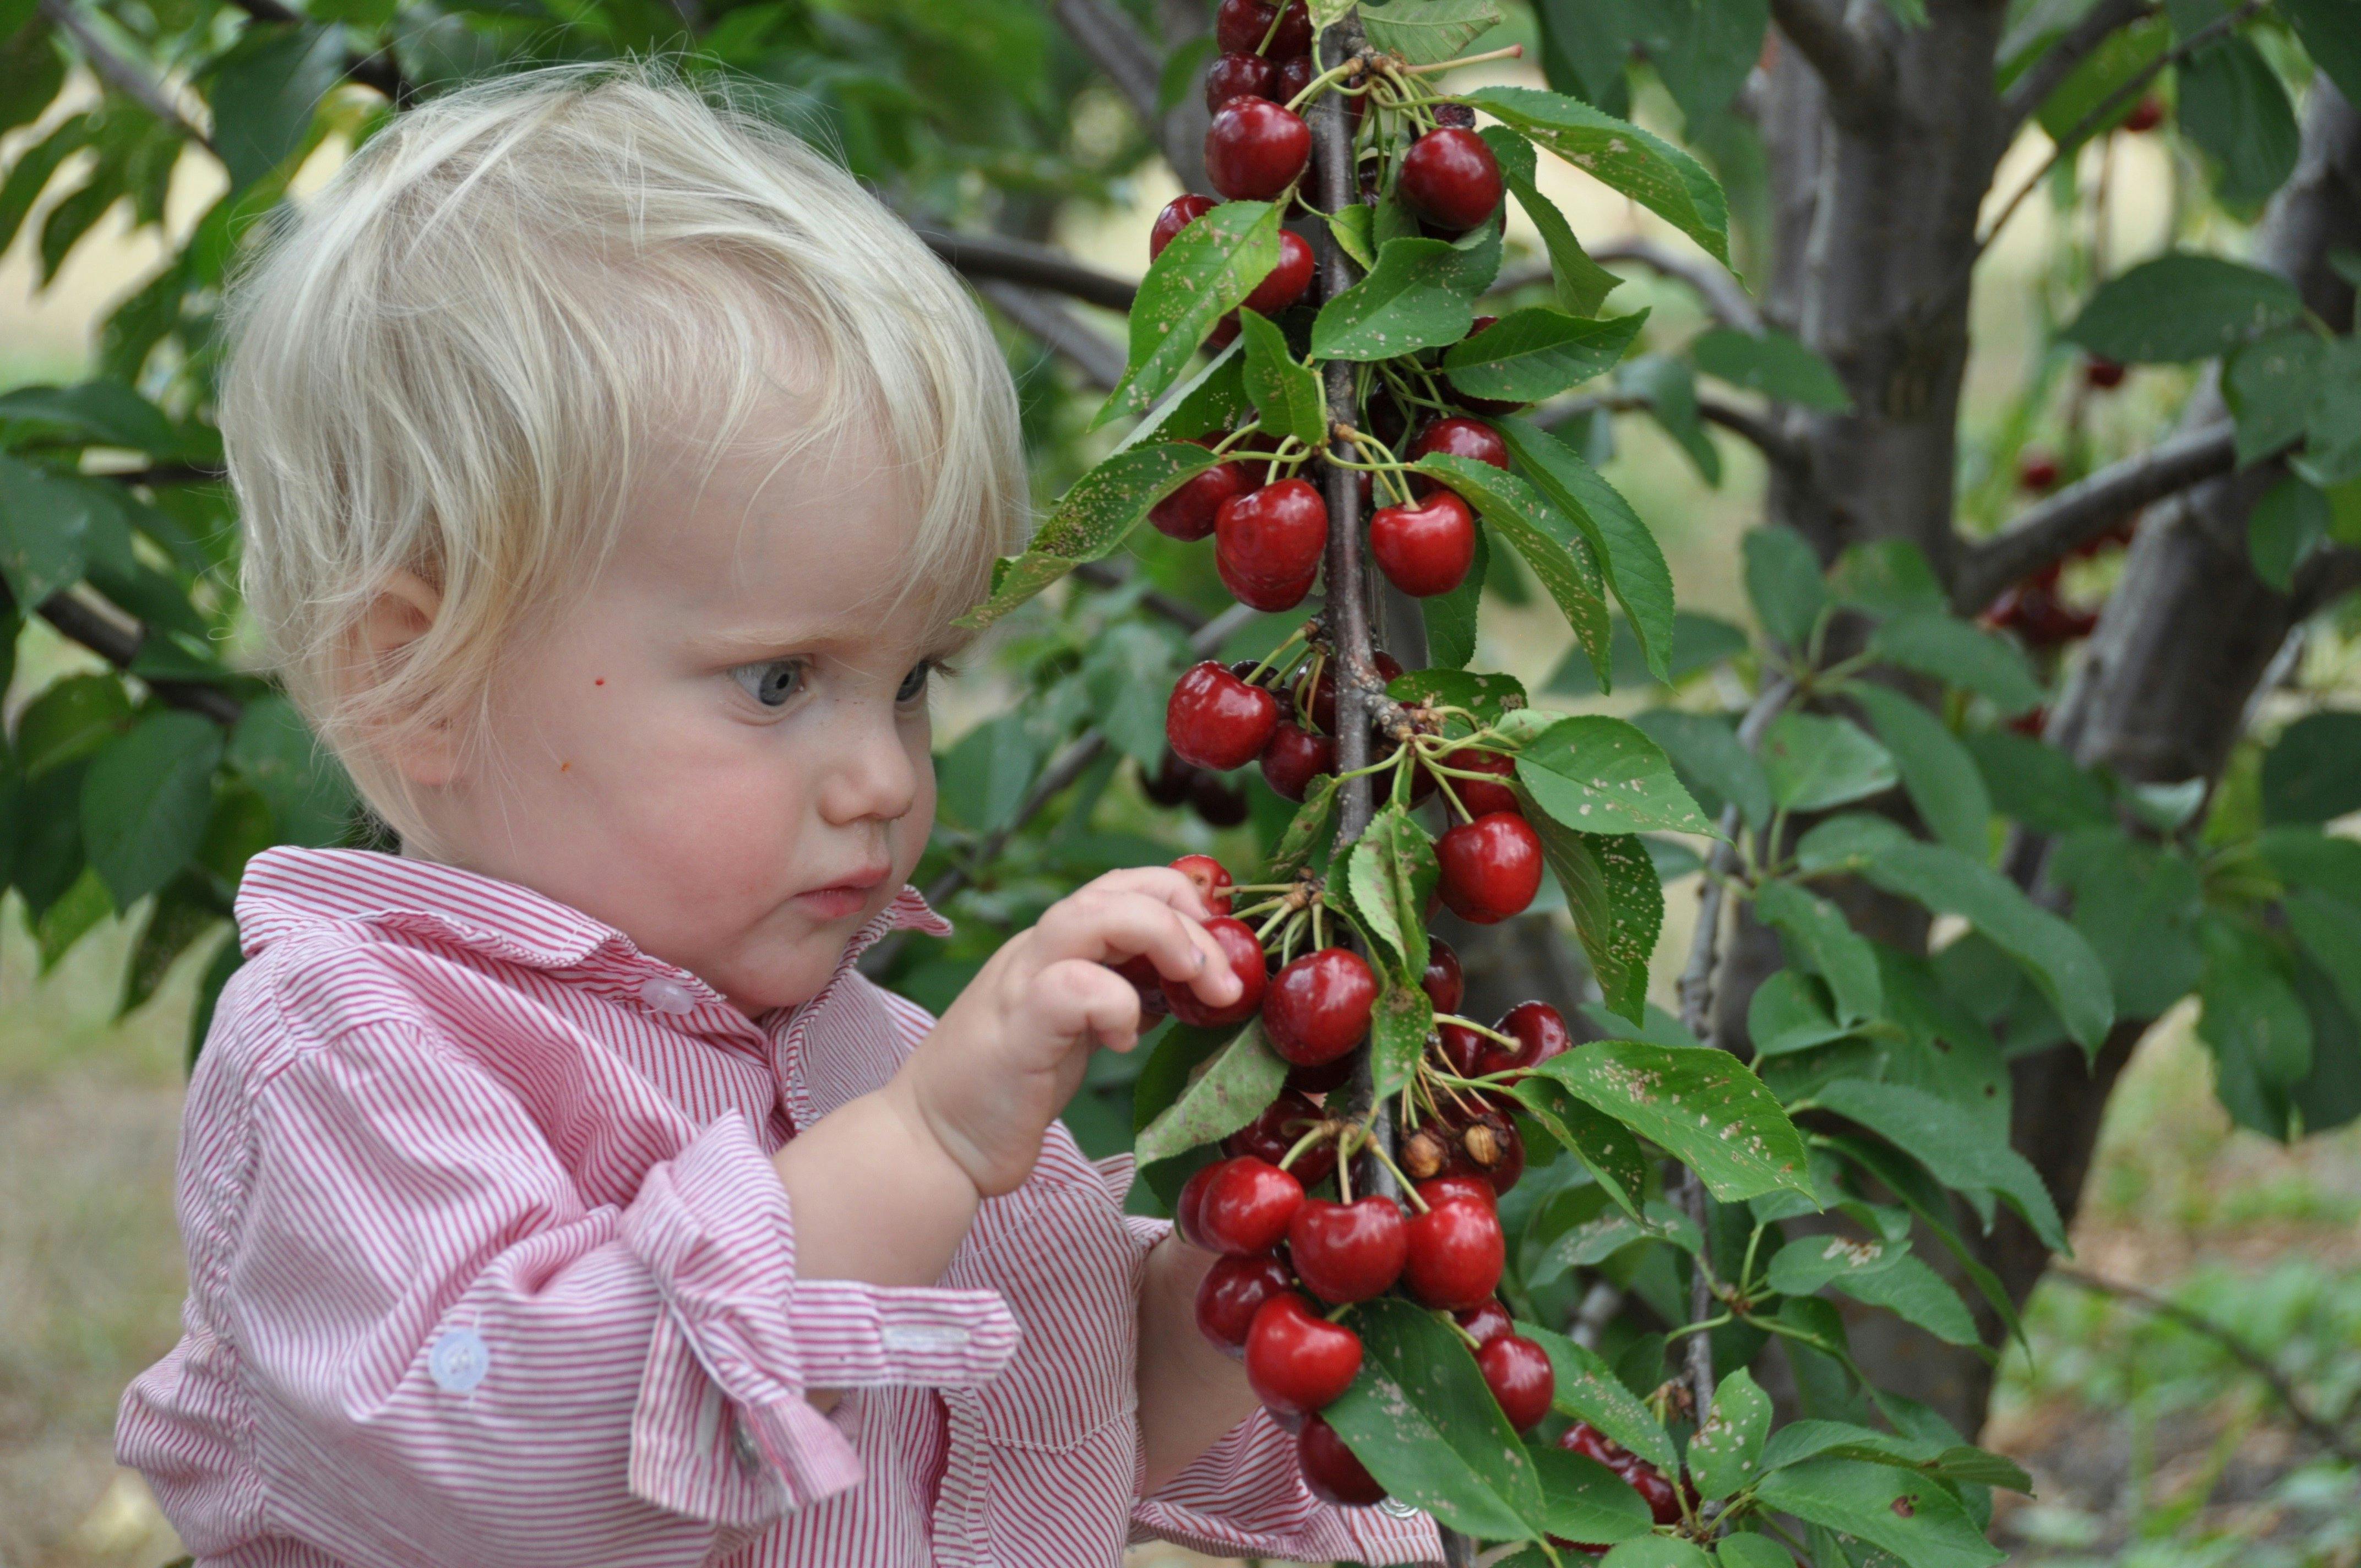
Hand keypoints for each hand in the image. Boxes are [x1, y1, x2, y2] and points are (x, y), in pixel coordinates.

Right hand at [896, 867, 1242, 1195]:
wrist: (936, 1142)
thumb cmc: (1011, 1087)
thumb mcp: (1079, 1029)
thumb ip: (1122, 995)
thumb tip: (1189, 983)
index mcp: (1057, 949)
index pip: (1125, 886)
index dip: (1184, 900)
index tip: (1225, 950)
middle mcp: (1038, 952)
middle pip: (1117, 888)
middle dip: (1189, 921)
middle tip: (1227, 981)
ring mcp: (1022, 984)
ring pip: (1093, 915)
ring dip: (1164, 938)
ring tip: (1198, 985)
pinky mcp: (1017, 1030)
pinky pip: (1072, 987)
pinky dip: (1115, 1005)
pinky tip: (1123, 1043)